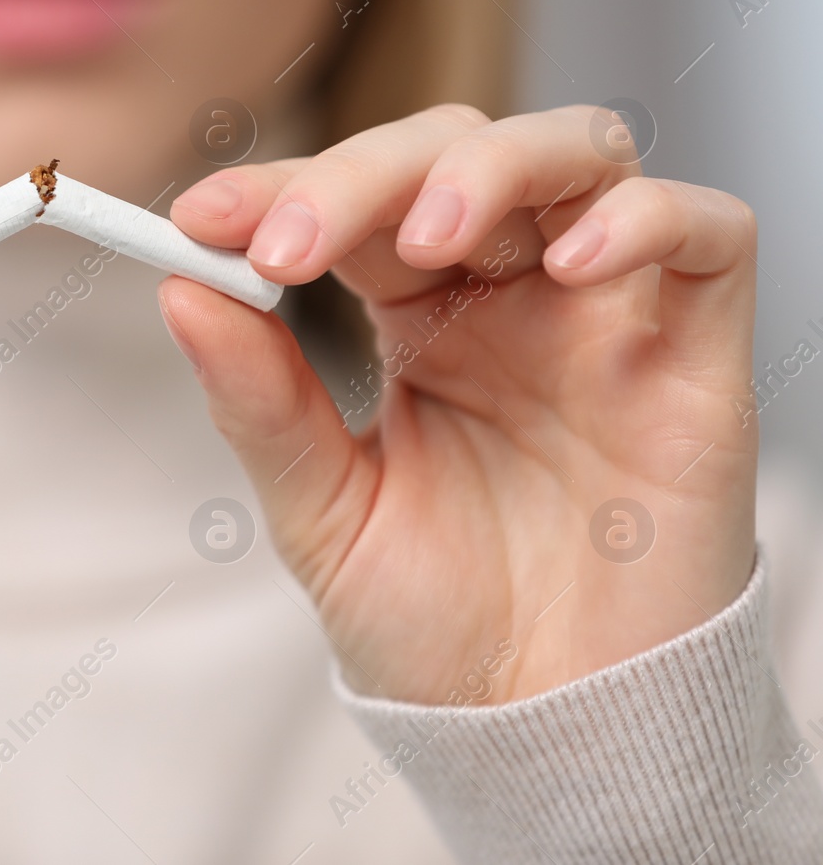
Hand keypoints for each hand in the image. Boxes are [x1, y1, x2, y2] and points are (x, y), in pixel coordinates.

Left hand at [163, 104, 757, 703]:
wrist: (544, 734)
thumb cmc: (436, 626)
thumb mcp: (324, 514)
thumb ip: (260, 404)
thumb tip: (179, 289)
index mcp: (418, 320)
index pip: (354, 205)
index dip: (280, 190)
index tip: (196, 218)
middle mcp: (511, 296)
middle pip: (453, 152)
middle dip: (363, 175)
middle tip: (289, 247)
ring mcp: (605, 314)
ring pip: (576, 152)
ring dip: (490, 168)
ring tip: (421, 239)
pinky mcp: (697, 356)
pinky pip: (708, 235)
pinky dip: (647, 218)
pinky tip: (574, 262)